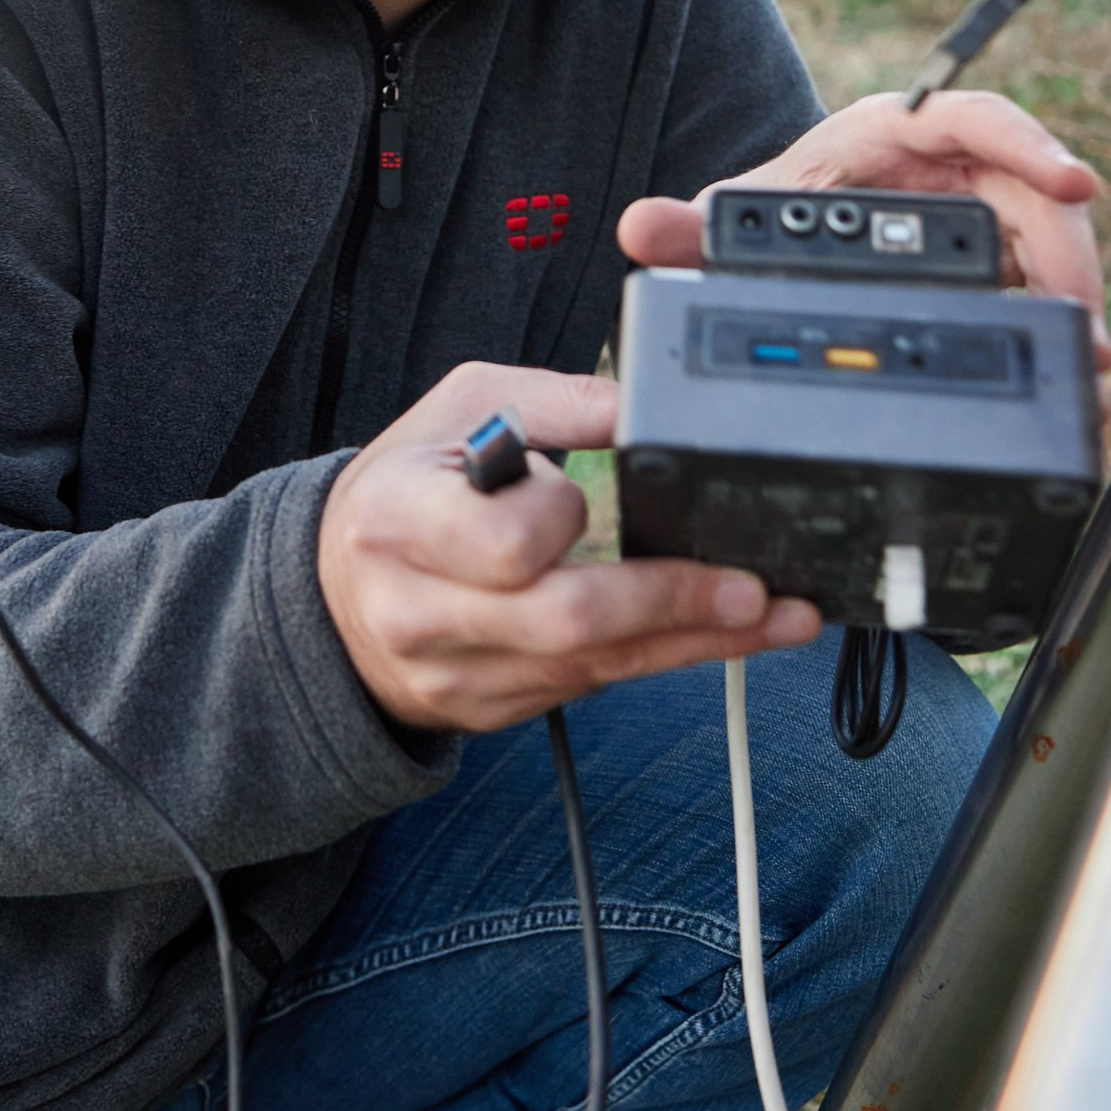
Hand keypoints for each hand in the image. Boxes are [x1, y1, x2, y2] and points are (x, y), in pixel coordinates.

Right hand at [318, 360, 818, 733]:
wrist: (334, 592)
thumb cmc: (407, 485)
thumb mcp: (459, 409)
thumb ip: (554, 402)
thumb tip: (647, 403)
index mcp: (400, 522)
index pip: (505, 543)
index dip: (559, 518)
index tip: (576, 489)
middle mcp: (422, 611)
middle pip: (564, 622)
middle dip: (670, 602)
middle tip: (750, 586)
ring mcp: (457, 674)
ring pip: (594, 668)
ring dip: (696, 642)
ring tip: (776, 616)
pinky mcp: (493, 709)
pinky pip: (591, 688)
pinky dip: (663, 659)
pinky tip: (722, 636)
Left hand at [617, 89, 1110, 367]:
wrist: (798, 224)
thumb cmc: (787, 194)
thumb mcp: (747, 207)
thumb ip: (693, 224)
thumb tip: (639, 229)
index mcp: (902, 127)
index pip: (979, 119)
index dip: (1030, 145)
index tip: (1071, 181)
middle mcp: (956, 159)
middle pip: (1034, 191)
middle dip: (1067, 253)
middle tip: (1081, 318)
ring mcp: (986, 205)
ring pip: (1051, 239)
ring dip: (1074, 295)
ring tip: (1085, 355)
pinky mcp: (1000, 253)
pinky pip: (1043, 276)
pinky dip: (1061, 316)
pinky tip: (1073, 358)